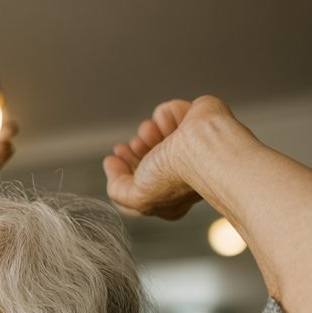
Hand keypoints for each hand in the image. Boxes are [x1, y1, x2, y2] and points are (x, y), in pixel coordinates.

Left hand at [104, 96, 236, 219]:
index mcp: (169, 197)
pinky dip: (164, 117)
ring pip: (154, 134)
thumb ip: (116, 189)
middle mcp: (180, 173)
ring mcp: (188, 145)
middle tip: (129, 146)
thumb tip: (111, 164)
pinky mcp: (192, 119)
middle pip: (146, 158)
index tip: (114, 159)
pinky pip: (167, 114)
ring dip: (146, 133)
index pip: (140, 183)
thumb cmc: (173, 176)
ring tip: (150, 134)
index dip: (123, 170)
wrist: (200, 147)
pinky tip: (170, 124)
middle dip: (133, 151)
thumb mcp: (136, 198)